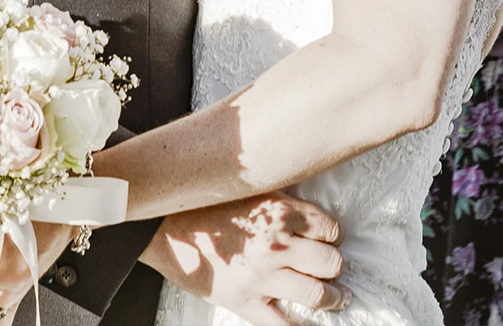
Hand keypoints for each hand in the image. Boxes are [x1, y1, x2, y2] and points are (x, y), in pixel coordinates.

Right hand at [141, 193, 347, 324]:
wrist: (163, 228)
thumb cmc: (203, 205)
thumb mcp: (248, 189)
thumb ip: (279, 199)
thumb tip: (306, 207)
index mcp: (279, 212)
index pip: (328, 228)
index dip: (332, 235)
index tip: (330, 239)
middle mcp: (276, 245)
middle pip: (330, 262)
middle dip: (335, 266)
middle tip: (334, 268)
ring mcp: (262, 277)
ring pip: (316, 294)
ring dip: (334, 298)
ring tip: (339, 298)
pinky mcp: (245, 302)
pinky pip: (283, 325)